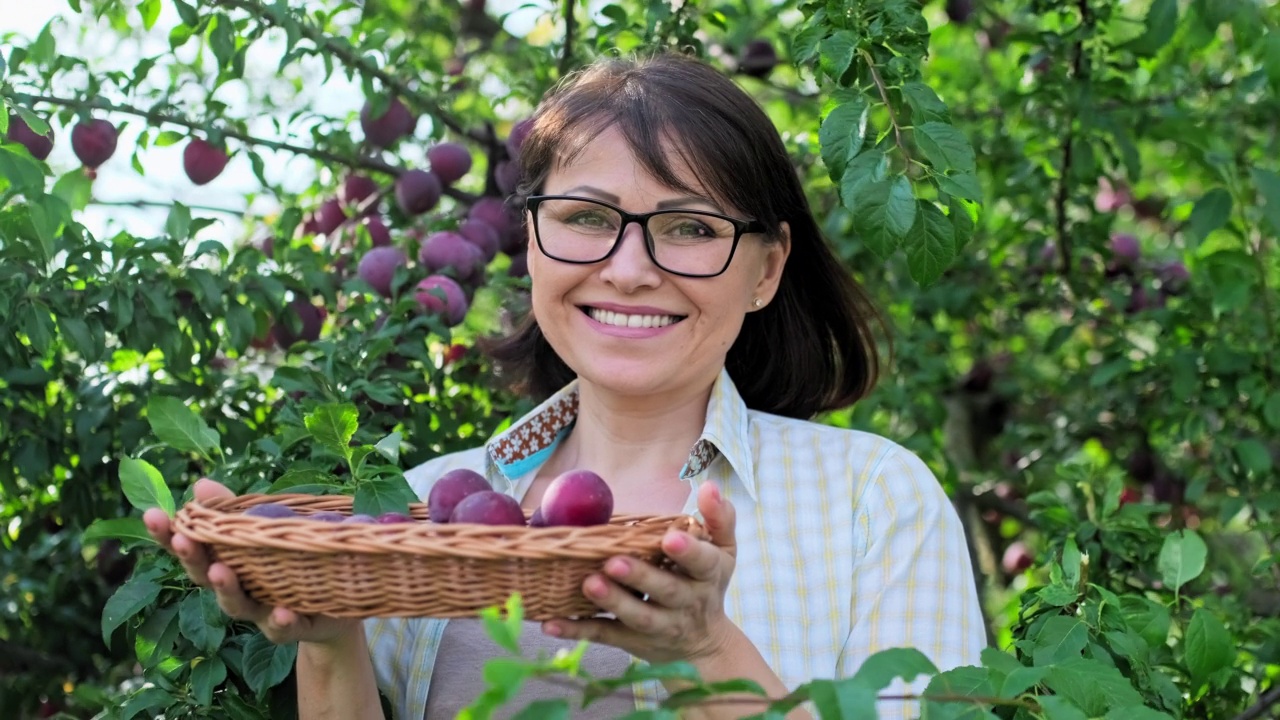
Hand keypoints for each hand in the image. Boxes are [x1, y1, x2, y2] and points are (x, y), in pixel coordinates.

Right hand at [143, 478, 359, 646]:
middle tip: (183, 540)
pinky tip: (281, 612)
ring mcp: (263, 611)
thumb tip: (200, 484)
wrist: (336, 605)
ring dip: (226, 589)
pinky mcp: (295, 627)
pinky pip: (284, 628)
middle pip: (206, 577)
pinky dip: (280, 621)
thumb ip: (234, 512)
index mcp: (227, 563)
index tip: (152, 515)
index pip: (191, 548)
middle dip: (192, 558)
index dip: (168, 535)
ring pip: (239, 606)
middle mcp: (238, 590)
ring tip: (220, 571)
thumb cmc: (290, 562)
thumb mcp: (266, 533)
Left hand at [541, 482, 740, 663]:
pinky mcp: (632, 641)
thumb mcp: (723, 551)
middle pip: (665, 591)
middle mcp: (685, 603)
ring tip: (588, 583)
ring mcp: (658, 625)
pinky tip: (551, 623)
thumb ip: (719, 518)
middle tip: (614, 561)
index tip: (669, 538)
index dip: (687, 551)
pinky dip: (577, 631)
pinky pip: (605, 635)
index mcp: (707, 575)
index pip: (701, 562)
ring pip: (635, 616)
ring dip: (611, 601)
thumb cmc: (707, 584)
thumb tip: (709, 486)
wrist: (703, 645)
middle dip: (640, 577)